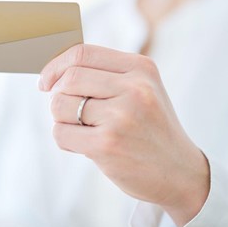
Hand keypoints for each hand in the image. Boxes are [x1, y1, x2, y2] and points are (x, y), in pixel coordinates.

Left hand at [39, 44, 209, 226]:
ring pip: (60, 105)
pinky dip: (65, 139)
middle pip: (68, 79)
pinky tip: (85, 144)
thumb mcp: (142, 90)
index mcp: (141, 68)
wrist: (181, 173)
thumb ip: (104, 74)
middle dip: (58, 94)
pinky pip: (61, 133)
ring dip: (62, 119)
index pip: (82, 53)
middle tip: (67, 110)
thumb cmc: (150, 128)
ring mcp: (120, 117)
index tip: (46, 80)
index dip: (56, 65)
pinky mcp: (107, 144)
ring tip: (84, 129)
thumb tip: (53, 72)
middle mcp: (133, 88)